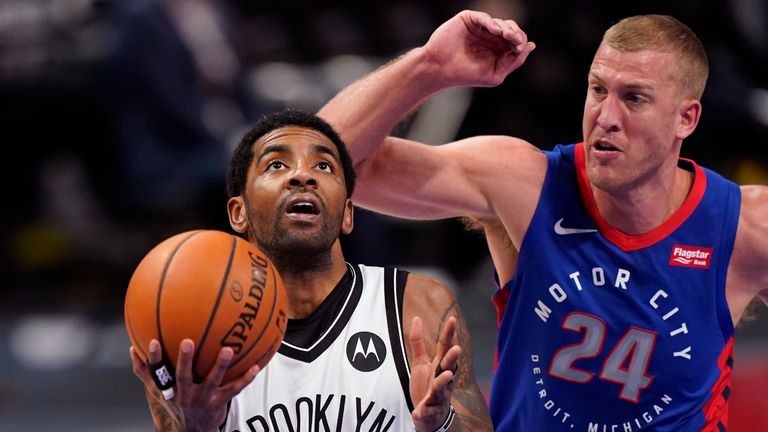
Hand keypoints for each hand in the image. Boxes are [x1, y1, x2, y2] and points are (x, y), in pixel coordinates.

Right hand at [130, 339, 258, 431]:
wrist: (191, 431)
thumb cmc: (174, 402)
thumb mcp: (157, 390)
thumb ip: (145, 370)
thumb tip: (133, 347)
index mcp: (168, 389)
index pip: (157, 373)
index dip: (154, 359)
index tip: (152, 341)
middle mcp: (184, 394)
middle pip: (183, 376)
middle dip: (185, 360)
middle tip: (188, 341)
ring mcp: (203, 399)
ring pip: (212, 381)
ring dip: (220, 365)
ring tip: (228, 350)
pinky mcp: (219, 403)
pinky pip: (234, 389)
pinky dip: (246, 378)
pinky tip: (256, 366)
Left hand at [409, 316, 461, 431]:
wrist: (431, 415)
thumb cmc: (427, 385)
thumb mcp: (420, 362)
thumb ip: (418, 342)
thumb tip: (417, 318)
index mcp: (440, 366)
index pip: (445, 347)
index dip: (449, 334)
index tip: (453, 319)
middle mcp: (442, 378)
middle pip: (448, 366)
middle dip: (452, 358)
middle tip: (457, 348)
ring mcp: (438, 395)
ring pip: (442, 388)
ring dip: (443, 381)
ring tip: (446, 375)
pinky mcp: (430, 410)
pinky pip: (426, 411)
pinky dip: (422, 412)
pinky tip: (416, 412)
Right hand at [422, 10, 535, 87]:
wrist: (441, 70)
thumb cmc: (466, 75)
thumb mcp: (496, 73)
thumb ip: (514, 61)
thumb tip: (531, 46)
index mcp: (498, 48)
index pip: (516, 40)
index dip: (520, 41)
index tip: (519, 48)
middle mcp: (490, 36)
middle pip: (511, 28)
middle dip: (516, 34)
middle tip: (515, 41)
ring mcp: (479, 27)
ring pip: (500, 22)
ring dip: (506, 28)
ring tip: (507, 36)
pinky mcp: (468, 19)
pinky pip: (483, 17)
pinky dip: (491, 22)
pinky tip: (496, 31)